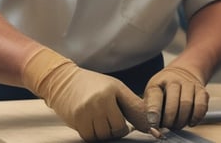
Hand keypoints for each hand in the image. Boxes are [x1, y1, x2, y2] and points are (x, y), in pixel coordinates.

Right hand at [21, 47, 149, 141]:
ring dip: (105, 133)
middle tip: (113, 121)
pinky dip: (93, 134)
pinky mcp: (77, 120)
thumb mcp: (115, 88)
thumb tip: (150, 124)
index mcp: (114, 88)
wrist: (64, 82)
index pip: (134, 110)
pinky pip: (90, 137)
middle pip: (118, 128)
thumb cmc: (93, 85)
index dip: (146, 124)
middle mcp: (102, 99)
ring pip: (104, 135)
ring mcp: (88, 110)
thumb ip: (132, 104)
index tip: (156, 134)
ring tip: (101, 121)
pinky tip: (92, 124)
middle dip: (118, 129)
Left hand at [144, 65, 208, 128]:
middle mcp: (174, 80)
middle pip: (173, 102)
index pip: (155, 96)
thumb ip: (150, 111)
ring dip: (182, 120)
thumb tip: (154, 131)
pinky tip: (190, 121)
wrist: (183, 73)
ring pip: (187, 104)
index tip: (153, 123)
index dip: (154, 112)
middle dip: (170, 120)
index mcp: (158, 82)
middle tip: (167, 127)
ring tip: (177, 125)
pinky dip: (196, 117)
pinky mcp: (202, 90)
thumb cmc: (164, 89)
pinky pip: (201, 106)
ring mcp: (190, 84)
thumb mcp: (152, 95)